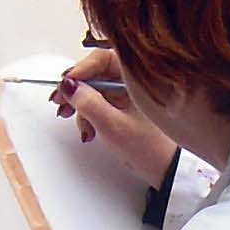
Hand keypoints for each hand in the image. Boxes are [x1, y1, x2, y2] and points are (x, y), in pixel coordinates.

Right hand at [52, 50, 179, 187]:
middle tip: (60, 103)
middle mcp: (133, 82)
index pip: (102, 59)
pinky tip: (89, 130)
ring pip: (96, 91)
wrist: (169, 170)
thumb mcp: (113, 126)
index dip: (80, 70)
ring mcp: (129, 95)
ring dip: (81, 106)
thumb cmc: (151, 148)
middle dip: (76, 90)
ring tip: (76, 123)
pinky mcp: (126, 108)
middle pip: (96, 74)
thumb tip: (69, 86)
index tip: (65, 84)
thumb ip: (88, 104)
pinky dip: (91, 115)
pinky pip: (102, 104)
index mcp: (137, 78)